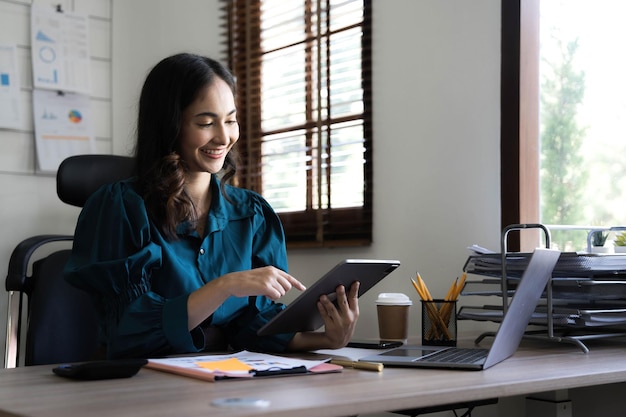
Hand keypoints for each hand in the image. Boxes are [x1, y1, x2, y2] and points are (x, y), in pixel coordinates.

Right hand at [187, 266, 304, 329]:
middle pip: (287, 286)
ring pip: (282, 292)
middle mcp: (273, 272)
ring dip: (274, 294)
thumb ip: (272, 279)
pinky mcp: (266, 286)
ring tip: (263, 291)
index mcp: (272, 269)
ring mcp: (270, 279)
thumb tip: (282, 288)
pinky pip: (276, 296)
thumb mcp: (261, 276)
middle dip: (280, 291)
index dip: (297, 283)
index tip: (303, 288)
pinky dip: (270, 297)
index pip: (288, 277)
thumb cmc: (246, 281)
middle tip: (269, 291)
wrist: (233, 282)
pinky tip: (262, 293)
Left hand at [316, 281, 359, 347]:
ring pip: (332, 310)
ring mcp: (339, 322)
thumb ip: (351, 303)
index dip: (355, 290)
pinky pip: (325, 316)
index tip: (355, 282)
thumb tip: (347, 288)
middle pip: (344, 303)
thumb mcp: (352, 315)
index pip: (354, 299)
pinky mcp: (330, 326)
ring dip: (327, 302)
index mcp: (354, 312)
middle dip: (341, 295)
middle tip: (339, 287)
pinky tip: (319, 303)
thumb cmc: (346, 324)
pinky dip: (322, 309)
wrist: (340, 340)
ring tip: (323, 296)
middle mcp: (347, 317)